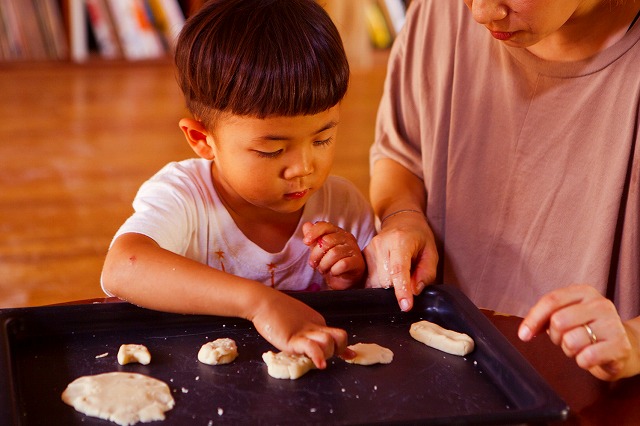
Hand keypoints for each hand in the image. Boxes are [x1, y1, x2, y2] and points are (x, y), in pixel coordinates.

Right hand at [251, 289, 350, 368]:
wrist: (261, 302)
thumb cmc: (274, 312)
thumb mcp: (296, 322)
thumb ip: (306, 331)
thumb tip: (318, 340)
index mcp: (316, 323)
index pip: (337, 335)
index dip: (342, 347)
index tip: (347, 355)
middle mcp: (314, 326)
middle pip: (339, 337)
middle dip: (337, 350)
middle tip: (324, 356)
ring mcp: (304, 332)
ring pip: (328, 342)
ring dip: (326, 354)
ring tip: (316, 359)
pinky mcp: (293, 338)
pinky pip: (311, 347)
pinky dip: (318, 357)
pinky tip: (319, 364)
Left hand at [302, 221, 365, 289]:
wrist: (343, 279)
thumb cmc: (331, 262)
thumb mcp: (319, 250)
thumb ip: (314, 238)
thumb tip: (306, 225)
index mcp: (337, 232)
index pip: (324, 226)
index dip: (313, 232)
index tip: (305, 242)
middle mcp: (347, 237)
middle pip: (326, 241)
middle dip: (316, 255)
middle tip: (314, 264)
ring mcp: (354, 249)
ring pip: (334, 253)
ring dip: (324, 264)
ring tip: (323, 270)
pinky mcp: (357, 262)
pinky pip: (342, 264)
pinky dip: (334, 270)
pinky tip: (333, 272)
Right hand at [363, 211, 437, 311]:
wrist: (401, 220)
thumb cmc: (419, 237)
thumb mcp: (431, 253)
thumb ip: (426, 273)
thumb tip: (414, 291)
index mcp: (400, 241)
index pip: (398, 270)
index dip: (402, 290)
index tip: (405, 306)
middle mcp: (381, 245)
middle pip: (385, 281)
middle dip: (397, 288)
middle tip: (408, 277)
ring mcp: (369, 250)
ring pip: (375, 283)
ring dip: (388, 286)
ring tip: (397, 273)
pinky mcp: (363, 255)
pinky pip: (368, 279)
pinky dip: (378, 284)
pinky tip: (387, 276)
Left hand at [518, 284, 639, 380]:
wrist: (623, 348)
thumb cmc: (587, 330)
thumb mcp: (566, 316)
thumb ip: (544, 318)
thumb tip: (525, 332)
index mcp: (584, 292)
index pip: (551, 300)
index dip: (533, 319)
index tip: (523, 335)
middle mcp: (600, 304)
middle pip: (559, 321)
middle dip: (556, 336)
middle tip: (565, 340)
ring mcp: (612, 323)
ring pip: (571, 340)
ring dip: (570, 350)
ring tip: (581, 347)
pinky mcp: (620, 346)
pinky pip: (587, 357)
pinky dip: (582, 361)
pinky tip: (591, 357)